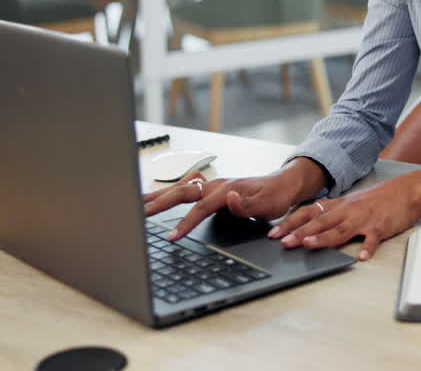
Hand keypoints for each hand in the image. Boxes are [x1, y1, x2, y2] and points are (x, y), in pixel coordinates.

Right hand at [143, 171, 303, 241]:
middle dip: (159, 203)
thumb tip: (229, 198)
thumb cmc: (276, 196)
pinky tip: (156, 197)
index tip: (172, 237)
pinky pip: (185, 189)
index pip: (200, 207)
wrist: (284, 183)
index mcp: (227, 189)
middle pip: (182, 192)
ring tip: (136, 202)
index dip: (185, 223)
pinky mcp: (211, 188)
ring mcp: (213, 184)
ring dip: (158, 195)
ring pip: (180, 188)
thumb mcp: (268, 205)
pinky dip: (167, 193)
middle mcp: (217, 184)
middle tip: (137, 213)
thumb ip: (247, 205)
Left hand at [265, 176, 420, 260]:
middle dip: (300, 232)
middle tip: (283, 242)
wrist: (407, 191)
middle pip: (320, 222)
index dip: (291, 223)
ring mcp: (364, 219)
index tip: (274, 233)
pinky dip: (367, 248)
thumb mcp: (352, 203)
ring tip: (310, 245)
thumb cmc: (379, 199)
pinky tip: (361, 257)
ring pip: (341, 229)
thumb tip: (310, 227)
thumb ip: (333, 214)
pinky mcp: (381, 226)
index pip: (309, 213)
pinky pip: (373, 238)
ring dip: (324, 238)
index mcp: (339, 206)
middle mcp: (348, 211)